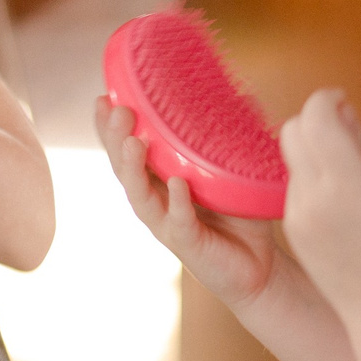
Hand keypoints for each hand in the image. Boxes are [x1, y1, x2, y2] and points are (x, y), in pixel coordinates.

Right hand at [96, 96, 282, 308]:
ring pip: (141, 197)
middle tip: (118, 111)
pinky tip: (177, 184)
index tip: (102, 97)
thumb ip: (227, 140)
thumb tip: (245, 96)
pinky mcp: (189, 244)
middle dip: (116, 139)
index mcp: (157, 180)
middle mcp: (154, 201)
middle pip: (123, 170)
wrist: (257, 265)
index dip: (109, 128)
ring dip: (134, 169)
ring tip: (134, 143)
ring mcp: (167, 223)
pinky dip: (177, 203)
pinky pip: (180, 221)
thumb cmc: (237, 215)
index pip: (125, 151)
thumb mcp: (228, 172)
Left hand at [278, 90, 360, 324]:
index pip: (316, 116)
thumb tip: (340, 111)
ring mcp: (298, 214)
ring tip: (347, 173)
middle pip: (293, 129)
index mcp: (346, 183)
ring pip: (289, 156)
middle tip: (343, 132)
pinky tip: (338, 198)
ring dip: (312, 150)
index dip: (328, 99)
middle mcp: (314, 197)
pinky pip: (293, 183)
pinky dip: (310, 177)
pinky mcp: (292, 226)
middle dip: (315, 121)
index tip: (341, 101)